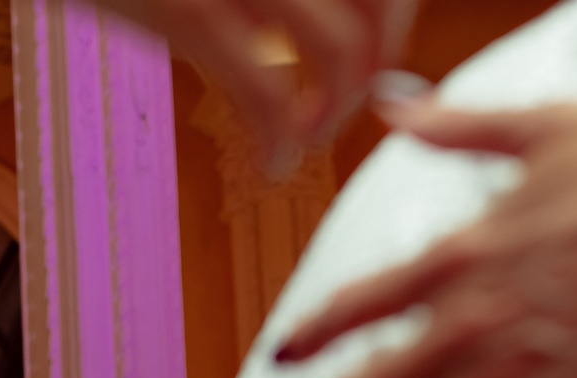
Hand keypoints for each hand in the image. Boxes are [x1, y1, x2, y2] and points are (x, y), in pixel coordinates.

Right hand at [87, 0, 417, 172]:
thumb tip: (299, 25)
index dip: (390, 21)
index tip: (372, 56)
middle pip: (380, 9)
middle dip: (374, 70)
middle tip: (336, 104)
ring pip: (344, 52)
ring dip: (335, 111)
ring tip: (304, 135)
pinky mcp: (187, 11)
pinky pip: (266, 96)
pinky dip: (279, 143)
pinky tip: (269, 163)